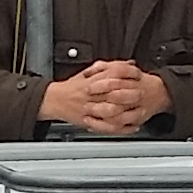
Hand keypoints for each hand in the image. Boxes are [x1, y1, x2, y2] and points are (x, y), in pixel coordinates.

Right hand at [39, 61, 160, 134]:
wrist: (53, 99)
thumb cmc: (71, 87)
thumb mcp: (87, 72)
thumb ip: (107, 68)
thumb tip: (129, 63)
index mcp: (91, 80)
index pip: (111, 73)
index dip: (127, 73)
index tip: (137, 75)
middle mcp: (90, 94)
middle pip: (112, 92)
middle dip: (128, 93)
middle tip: (140, 93)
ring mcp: (89, 108)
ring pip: (109, 110)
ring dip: (125, 111)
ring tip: (138, 111)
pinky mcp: (88, 121)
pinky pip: (105, 126)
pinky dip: (119, 128)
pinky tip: (131, 127)